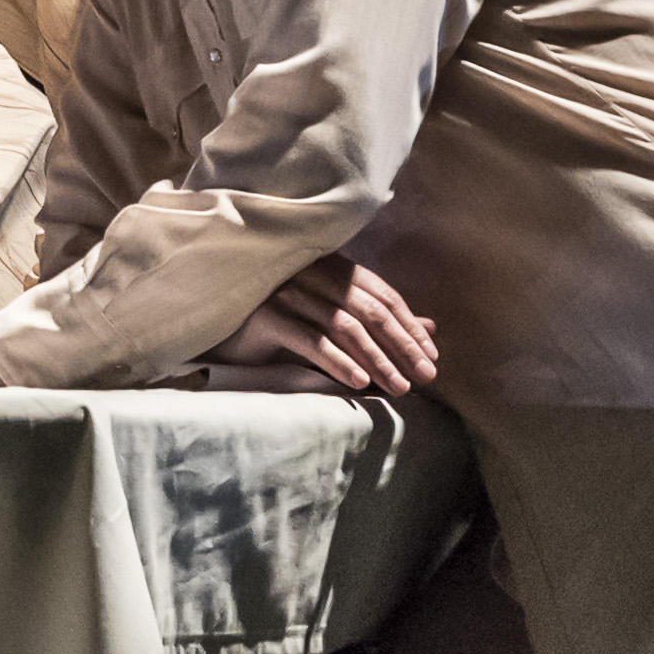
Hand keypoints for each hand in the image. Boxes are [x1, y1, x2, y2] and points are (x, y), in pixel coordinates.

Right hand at [232, 254, 441, 392]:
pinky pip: (312, 340)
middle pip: (369, 310)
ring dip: (377, 360)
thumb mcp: (335, 324)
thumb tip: (431, 330)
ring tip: (398, 387)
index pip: (382, 294)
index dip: (410, 326)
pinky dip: (339, 362)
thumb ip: (380, 323)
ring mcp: (286, 292)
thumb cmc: (284, 328)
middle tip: (424, 377)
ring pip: (345, 327)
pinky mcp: (266, 316)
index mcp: (330, 266)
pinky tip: (360, 383)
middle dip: (401, 346)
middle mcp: (309, 273)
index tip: (431, 358)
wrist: (222, 335)